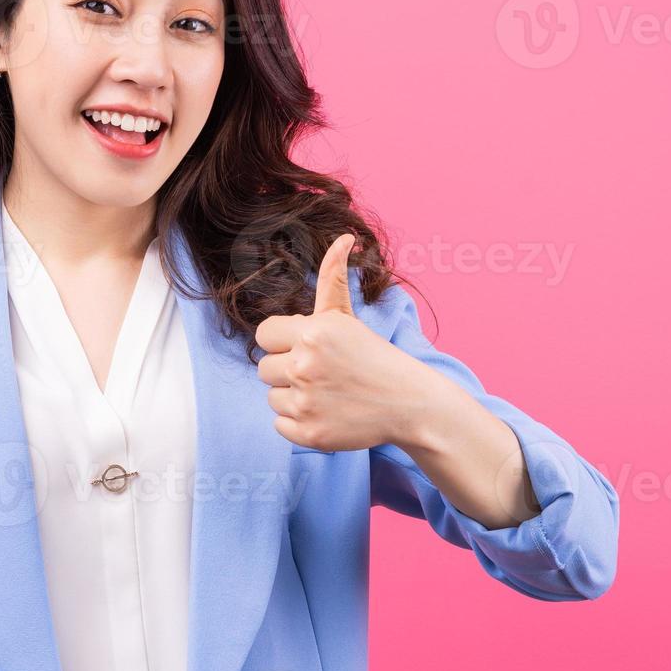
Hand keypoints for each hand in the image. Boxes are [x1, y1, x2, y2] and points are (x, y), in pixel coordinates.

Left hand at [255, 233, 435, 451]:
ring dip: (293, 397)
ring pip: (272, 397)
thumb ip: (333, 278)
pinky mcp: (308, 434)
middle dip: (287, 369)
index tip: (306, 348)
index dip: (282, 341)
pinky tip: (327, 413)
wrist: (408, 403)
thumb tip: (344, 237)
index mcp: (313, 332)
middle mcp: (304, 366)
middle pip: (264, 368)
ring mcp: (306, 402)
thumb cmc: (373, 356)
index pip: (263, 335)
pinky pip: (280, 425)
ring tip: (326, 393)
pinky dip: (300, 423)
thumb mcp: (348, 316)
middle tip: (321, 373)